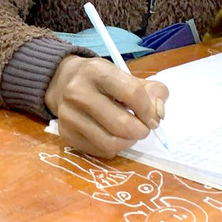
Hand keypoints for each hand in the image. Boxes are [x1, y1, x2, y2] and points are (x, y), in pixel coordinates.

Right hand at [44, 55, 167, 157]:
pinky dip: (114, 148)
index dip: (149, 110)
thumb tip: (158, 114)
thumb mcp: (127, 76)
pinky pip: (99, 150)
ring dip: (128, 142)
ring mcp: (68, 114)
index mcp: (96, 71)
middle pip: (121, 124)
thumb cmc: (103, 81)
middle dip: (140, 131)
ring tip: (131, 135)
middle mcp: (77, 92)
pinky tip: (114, 137)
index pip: (132, 93)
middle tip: (143, 129)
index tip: (153, 118)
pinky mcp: (65, 133)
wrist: (64, 82)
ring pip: (110, 142)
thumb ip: (152, 91)